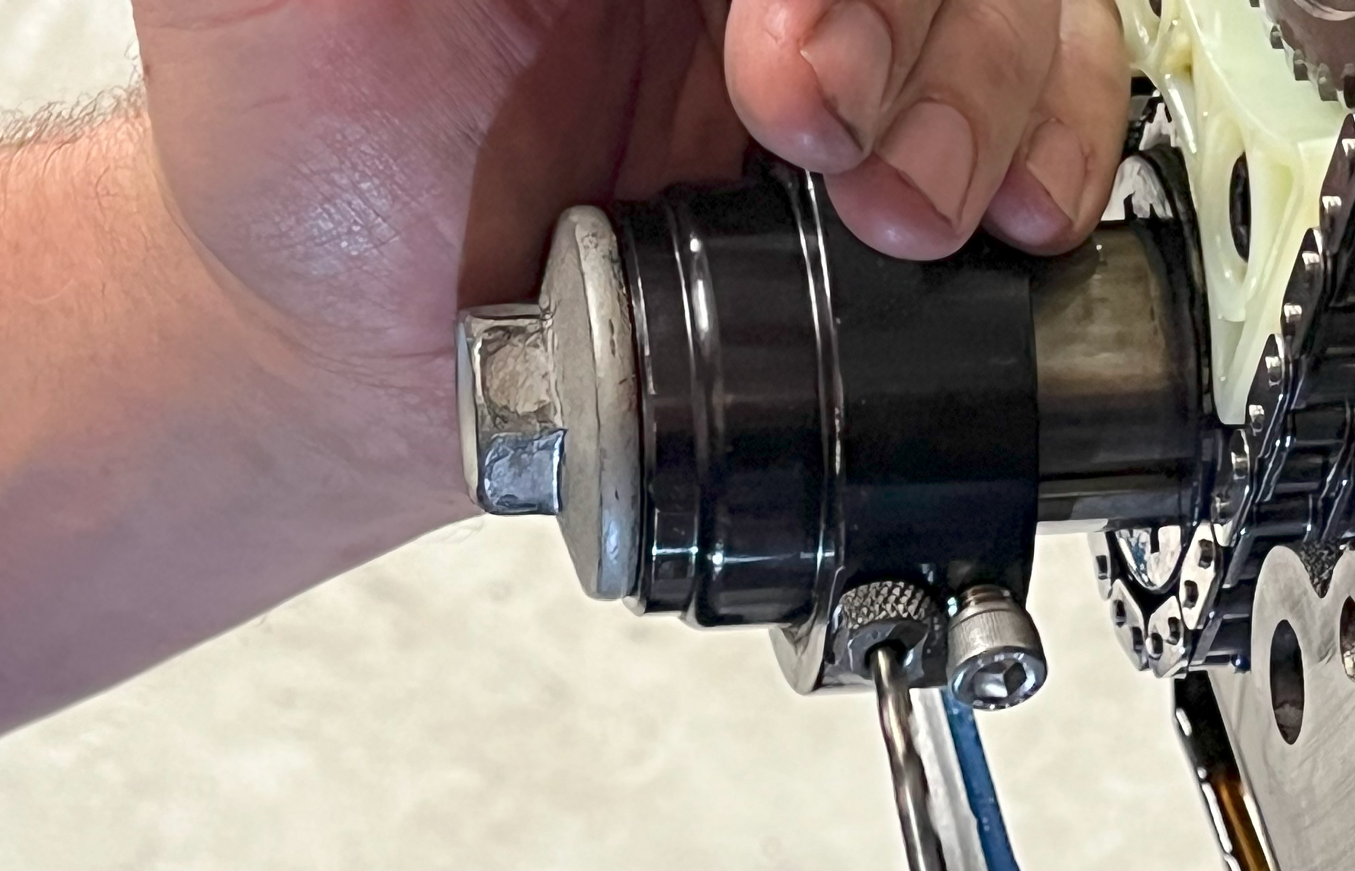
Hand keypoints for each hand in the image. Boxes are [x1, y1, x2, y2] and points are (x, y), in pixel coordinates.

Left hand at [133, 0, 1129, 501]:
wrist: (347, 352)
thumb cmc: (293, 154)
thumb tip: (645, 0)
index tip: (776, 53)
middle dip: (905, 20)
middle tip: (813, 133)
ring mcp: (827, 20)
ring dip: (986, 95)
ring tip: (899, 214)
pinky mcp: (883, 133)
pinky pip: (1050, 86)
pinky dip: (1060, 140)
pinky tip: (1012, 215)